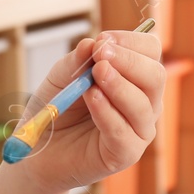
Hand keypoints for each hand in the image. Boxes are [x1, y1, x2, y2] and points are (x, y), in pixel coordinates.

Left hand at [7, 30, 164, 193]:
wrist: (38, 150)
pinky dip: (108, 112)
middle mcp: (144, 103)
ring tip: (95, 76)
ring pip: (144, 105)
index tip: (103, 39)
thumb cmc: (56, 110)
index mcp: (135, 79)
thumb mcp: (61, 78)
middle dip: (129, 61)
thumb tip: (93, 43)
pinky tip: (92, 98)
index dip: (131, 41)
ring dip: (119, 85)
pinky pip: (124, 132)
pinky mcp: (125, 154)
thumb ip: (76, 61)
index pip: (150, 52)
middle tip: (101, 55)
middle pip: (155, 76)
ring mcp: (138, 130)